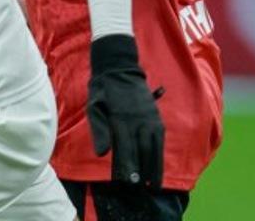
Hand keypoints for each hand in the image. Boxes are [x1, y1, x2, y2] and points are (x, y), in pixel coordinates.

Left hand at [87, 34, 164, 187]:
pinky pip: (160, 137)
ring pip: (155, 146)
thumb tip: (102, 153)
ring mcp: (149, 116)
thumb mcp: (94, 107)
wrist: (119, 66)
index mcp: (120, 118)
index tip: (127, 183)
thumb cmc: (102, 89)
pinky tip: (158, 163)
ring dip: (156, 165)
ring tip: (155, 184)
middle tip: (143, 189)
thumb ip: (98, 130)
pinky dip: (160, 152)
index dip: (127, 166)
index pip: (125, 148)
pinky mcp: (155, 114)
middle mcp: (138, 119)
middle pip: (143, 150)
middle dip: (144, 171)